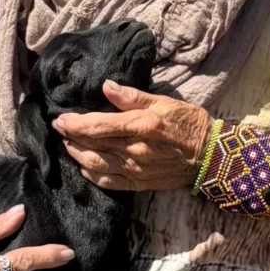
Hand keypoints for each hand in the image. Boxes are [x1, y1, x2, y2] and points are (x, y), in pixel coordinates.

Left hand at [54, 81, 211, 191]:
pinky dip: (92, 176)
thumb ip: (133, 96)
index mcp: (140, 126)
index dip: (75, 123)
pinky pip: (110, 183)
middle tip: (58, 128)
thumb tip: (106, 87)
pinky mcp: (139, 183)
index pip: (98, 126)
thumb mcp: (164, 101)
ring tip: (68, 145)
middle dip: (71, 137)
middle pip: (93, 145)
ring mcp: (136, 170)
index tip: (60, 119)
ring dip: (77, 155)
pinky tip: (84, 168)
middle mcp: (134, 151)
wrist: (210, 156)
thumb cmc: (189, 123)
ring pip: (96, 165)